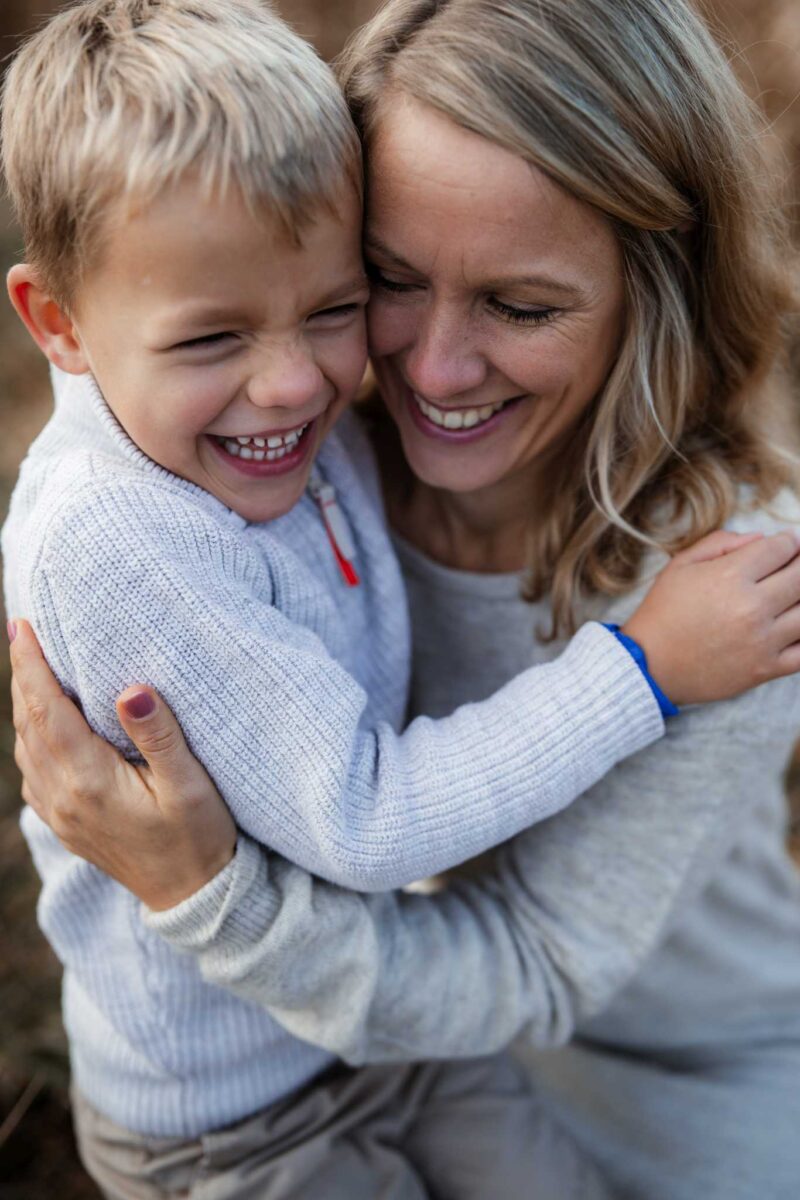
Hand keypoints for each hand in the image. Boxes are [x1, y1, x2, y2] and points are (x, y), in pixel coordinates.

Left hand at [9, 619, 236, 909]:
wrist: (192, 897)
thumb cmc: (199, 837)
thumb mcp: (190, 784)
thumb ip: (159, 735)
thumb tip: (131, 689)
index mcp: (90, 781)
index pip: (48, 711)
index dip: (32, 666)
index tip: (22, 626)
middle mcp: (64, 797)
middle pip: (29, 724)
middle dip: (24, 675)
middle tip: (21, 631)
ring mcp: (61, 814)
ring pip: (26, 747)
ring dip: (25, 705)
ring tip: (31, 667)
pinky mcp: (66, 824)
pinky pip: (32, 772)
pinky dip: (30, 737)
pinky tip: (42, 724)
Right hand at [623, 529, 799, 704]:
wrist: (649, 666)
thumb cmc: (663, 613)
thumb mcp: (680, 565)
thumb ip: (720, 543)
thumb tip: (759, 538)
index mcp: (730, 577)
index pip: (782, 548)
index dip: (786, 542)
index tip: (783, 546)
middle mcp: (752, 607)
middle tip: (793, 567)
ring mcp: (762, 640)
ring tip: (789, 596)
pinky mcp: (765, 668)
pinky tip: (793, 627)